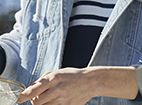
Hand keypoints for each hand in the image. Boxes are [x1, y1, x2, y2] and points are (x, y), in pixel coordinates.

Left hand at [17, 66, 137, 104]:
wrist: (91, 82)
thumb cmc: (73, 76)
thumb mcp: (57, 72)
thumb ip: (42, 79)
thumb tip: (30, 88)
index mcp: (53, 79)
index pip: (32, 90)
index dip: (22, 96)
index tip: (18, 98)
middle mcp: (56, 90)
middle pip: (35, 102)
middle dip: (35, 100)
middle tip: (39, 96)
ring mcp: (62, 100)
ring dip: (44, 103)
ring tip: (52, 96)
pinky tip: (58, 99)